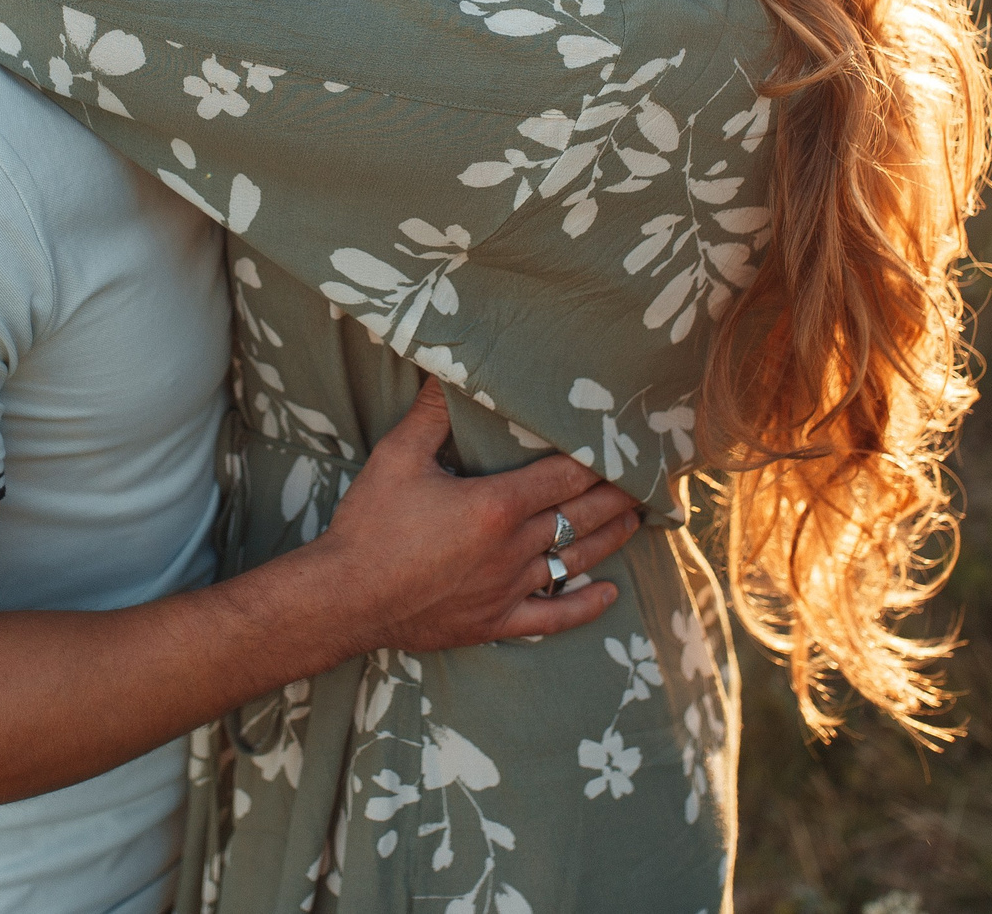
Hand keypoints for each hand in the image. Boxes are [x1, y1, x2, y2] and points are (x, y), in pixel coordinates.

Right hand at [313, 380, 642, 652]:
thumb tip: (446, 369)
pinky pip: (553, 617)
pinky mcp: (496, 621)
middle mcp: (513, 548)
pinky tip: (609, 594)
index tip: (623, 445)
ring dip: (610, 539)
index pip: (566, 476)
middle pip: (581, 516)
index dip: (599, 460)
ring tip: (635, 520)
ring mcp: (508, 589)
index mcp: (497, 505)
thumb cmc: (370, 524)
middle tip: (646, 479)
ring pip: (575, 561)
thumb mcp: (397, 457)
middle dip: (617, 495)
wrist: (344, 598)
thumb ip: (431, 414)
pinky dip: (585, 605)